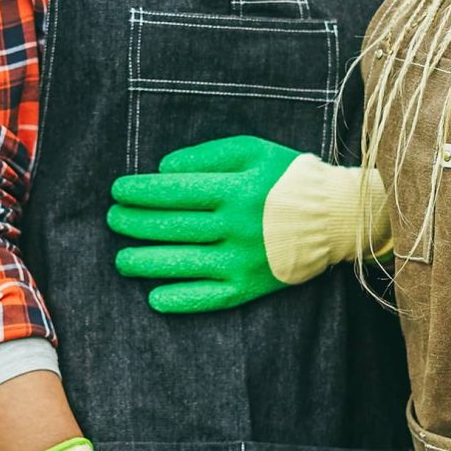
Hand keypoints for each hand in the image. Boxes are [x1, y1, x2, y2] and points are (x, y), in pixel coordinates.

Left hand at [109, 137, 380, 314]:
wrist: (336, 218)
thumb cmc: (288, 178)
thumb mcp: (252, 150)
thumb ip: (206, 156)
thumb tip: (163, 169)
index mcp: (235, 190)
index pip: (174, 191)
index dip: (139, 191)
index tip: (118, 190)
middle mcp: (236, 227)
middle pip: (172, 227)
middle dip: (134, 223)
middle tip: (114, 219)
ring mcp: (241, 261)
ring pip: (182, 264)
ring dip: (144, 262)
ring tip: (122, 259)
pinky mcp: (249, 288)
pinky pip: (207, 298)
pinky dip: (179, 300)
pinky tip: (154, 296)